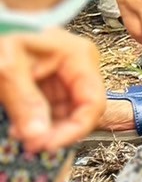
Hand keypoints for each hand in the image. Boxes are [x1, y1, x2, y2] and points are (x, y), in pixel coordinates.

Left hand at [0, 29, 104, 152]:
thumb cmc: (4, 35)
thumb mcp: (10, 68)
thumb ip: (24, 101)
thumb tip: (38, 135)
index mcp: (79, 58)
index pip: (93, 102)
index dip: (75, 129)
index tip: (48, 146)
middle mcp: (79, 69)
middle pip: (81, 112)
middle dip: (57, 132)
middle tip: (31, 145)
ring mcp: (66, 79)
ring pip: (67, 116)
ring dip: (46, 131)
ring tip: (21, 136)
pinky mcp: (52, 88)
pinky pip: (53, 113)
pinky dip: (38, 124)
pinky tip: (21, 128)